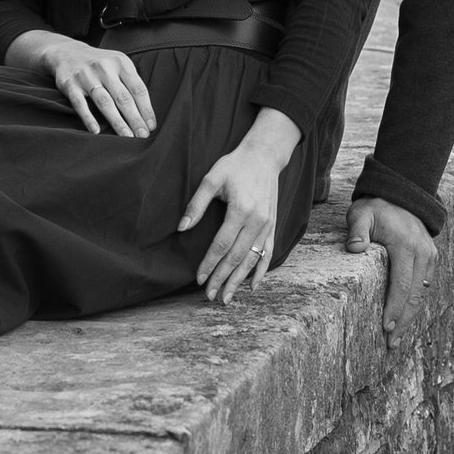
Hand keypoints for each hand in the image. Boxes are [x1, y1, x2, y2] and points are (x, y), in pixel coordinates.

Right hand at [13, 31, 156, 136]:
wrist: (67, 52)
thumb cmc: (100, 64)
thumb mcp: (118, 65)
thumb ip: (131, 84)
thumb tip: (146, 114)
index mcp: (121, 62)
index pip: (138, 89)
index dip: (146, 109)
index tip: (151, 127)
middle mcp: (105, 67)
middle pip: (123, 97)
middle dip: (135, 119)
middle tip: (143, 136)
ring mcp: (86, 76)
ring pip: (104, 102)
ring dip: (117, 122)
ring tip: (127, 137)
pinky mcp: (70, 84)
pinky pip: (80, 104)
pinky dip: (89, 118)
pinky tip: (97, 131)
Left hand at [181, 110, 299, 303]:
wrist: (264, 156)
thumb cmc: (235, 166)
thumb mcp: (211, 179)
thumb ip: (196, 205)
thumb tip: (181, 228)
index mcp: (241, 210)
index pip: (221, 245)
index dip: (209, 264)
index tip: (199, 279)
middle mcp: (257, 221)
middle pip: (237, 257)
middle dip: (222, 278)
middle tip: (210, 296)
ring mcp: (268, 225)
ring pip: (252, 259)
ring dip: (239, 280)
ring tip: (227, 297)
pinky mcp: (273, 226)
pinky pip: (268, 253)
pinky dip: (261, 270)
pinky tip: (253, 285)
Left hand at [346, 196, 437, 335]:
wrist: (401, 196)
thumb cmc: (376, 208)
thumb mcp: (361, 213)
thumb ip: (357, 229)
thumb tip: (355, 248)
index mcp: (405, 245)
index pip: (402, 283)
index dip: (395, 307)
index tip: (386, 326)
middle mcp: (422, 253)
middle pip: (415, 295)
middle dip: (403, 321)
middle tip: (390, 343)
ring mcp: (430, 256)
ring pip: (422, 294)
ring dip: (411, 317)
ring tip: (396, 338)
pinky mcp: (431, 259)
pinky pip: (423, 287)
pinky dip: (415, 305)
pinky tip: (404, 320)